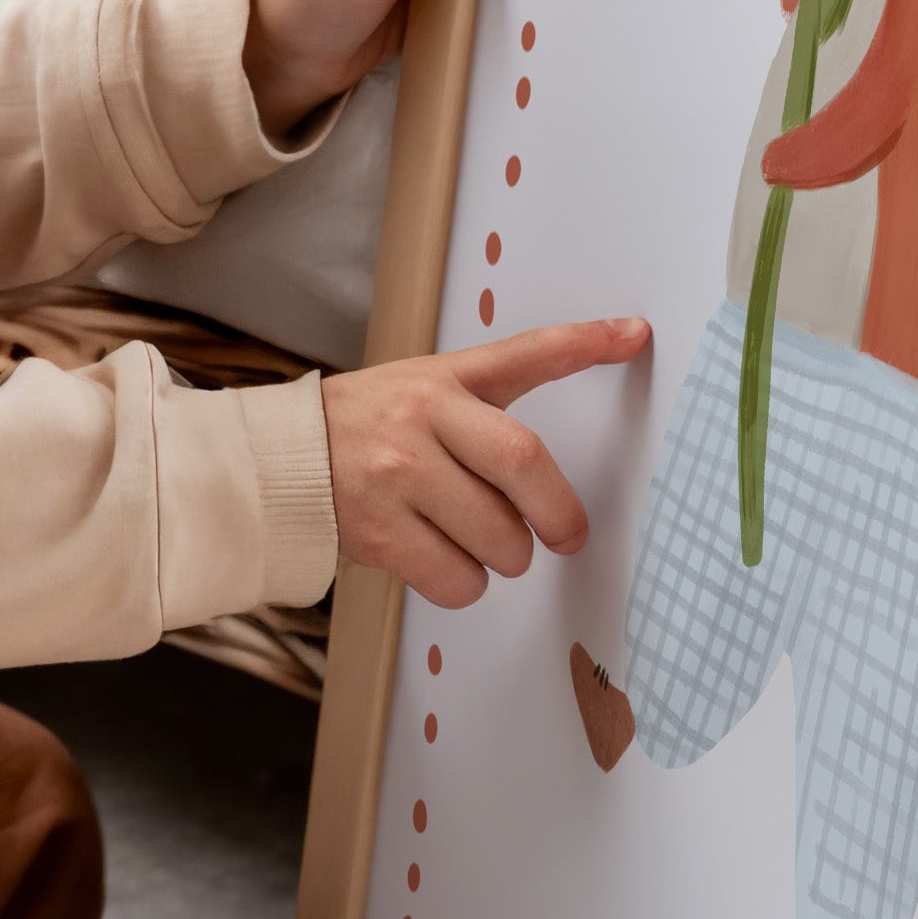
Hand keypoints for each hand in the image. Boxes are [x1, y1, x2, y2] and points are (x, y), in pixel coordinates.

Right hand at [323, 317, 651, 607]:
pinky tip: (442, 558)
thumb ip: (499, 388)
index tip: (634, 335)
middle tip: (566, 534)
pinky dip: (466, 583)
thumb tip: (588, 388)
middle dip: (558, 512)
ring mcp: (398, 477)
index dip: (584, 342)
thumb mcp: (431, 386)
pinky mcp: (380, 535)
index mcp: (444, 379)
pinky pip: (459, 580)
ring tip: (473, 538)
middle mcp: (423, 419)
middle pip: (522, 463)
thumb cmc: (373, 425)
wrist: (283, 463)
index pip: (523, 352)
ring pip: (498, 537)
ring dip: (505, 555)